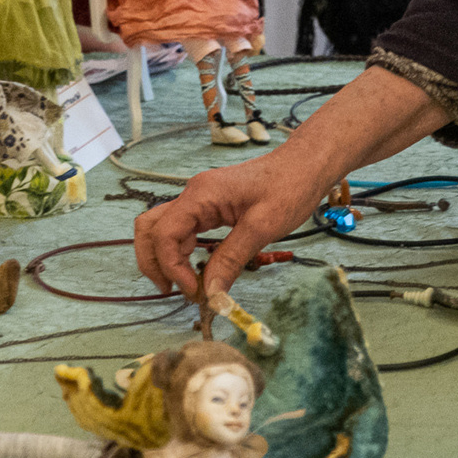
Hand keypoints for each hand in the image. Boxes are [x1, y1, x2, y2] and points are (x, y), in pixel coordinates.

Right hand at [132, 142, 335, 306]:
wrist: (306, 164)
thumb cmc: (289, 187)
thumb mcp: (262, 227)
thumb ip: (231, 259)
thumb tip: (210, 293)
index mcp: (201, 195)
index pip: (164, 234)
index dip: (172, 267)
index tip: (194, 290)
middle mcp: (193, 195)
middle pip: (150, 228)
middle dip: (154, 262)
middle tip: (174, 290)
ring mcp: (199, 199)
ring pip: (163, 229)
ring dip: (165, 258)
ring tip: (185, 284)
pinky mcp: (209, 206)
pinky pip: (183, 230)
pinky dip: (182, 252)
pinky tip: (197, 268)